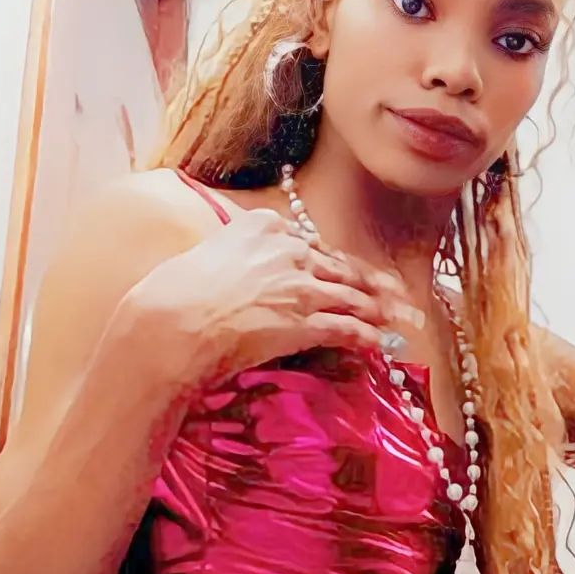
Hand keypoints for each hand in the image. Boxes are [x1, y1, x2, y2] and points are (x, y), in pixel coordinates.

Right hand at [123, 208, 423, 389]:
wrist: (170, 324)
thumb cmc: (172, 293)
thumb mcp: (203, 256)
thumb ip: (229, 254)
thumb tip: (228, 264)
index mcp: (264, 228)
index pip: (311, 245)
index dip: (334, 264)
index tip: (349, 272)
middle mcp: (289, 252)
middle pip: (341, 268)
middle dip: (375, 285)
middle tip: (399, 293)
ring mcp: (300, 288)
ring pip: (352, 297)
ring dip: (382, 311)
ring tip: (404, 320)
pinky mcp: (304, 324)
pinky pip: (346, 329)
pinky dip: (368, 337)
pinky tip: (382, 345)